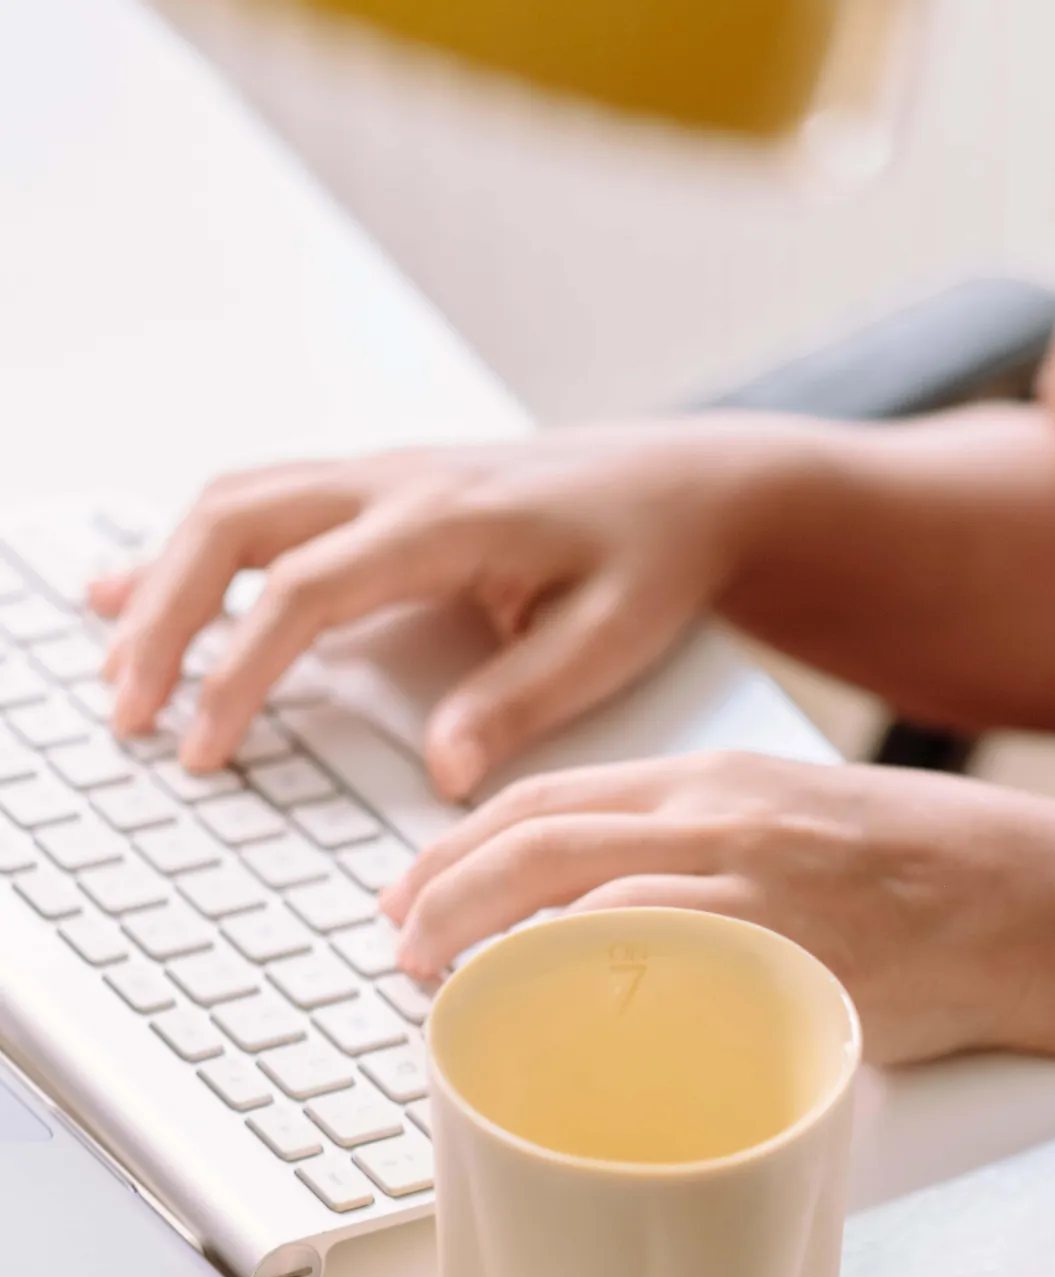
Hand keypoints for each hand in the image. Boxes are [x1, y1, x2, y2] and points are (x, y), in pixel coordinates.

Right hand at [91, 422, 772, 797]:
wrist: (685, 485)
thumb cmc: (653, 557)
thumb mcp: (611, 639)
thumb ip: (521, 698)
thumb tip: (439, 770)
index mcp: (447, 520)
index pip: (303, 590)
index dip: (237, 671)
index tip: (201, 748)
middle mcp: (397, 483)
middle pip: (233, 527)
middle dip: (162, 620)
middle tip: (128, 714)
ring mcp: (380, 478)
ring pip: (231, 506)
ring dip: (163, 582)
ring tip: (119, 668)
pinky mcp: (377, 492)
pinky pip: (261, 505)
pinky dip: (193, 552)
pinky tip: (142, 589)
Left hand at [382, 753, 1054, 1065]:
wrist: (1022, 894)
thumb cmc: (911, 873)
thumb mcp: (788, 827)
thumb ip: (696, 856)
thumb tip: (599, 920)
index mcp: (708, 782)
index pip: (550, 798)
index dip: (458, 847)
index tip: (410, 893)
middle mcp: (714, 816)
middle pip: (536, 838)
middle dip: (443, 893)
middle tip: (397, 947)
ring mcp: (746, 879)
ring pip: (576, 890)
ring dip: (488, 939)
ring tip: (440, 986)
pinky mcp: (783, 946)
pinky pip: (653, 956)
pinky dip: (578, 978)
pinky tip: (535, 1012)